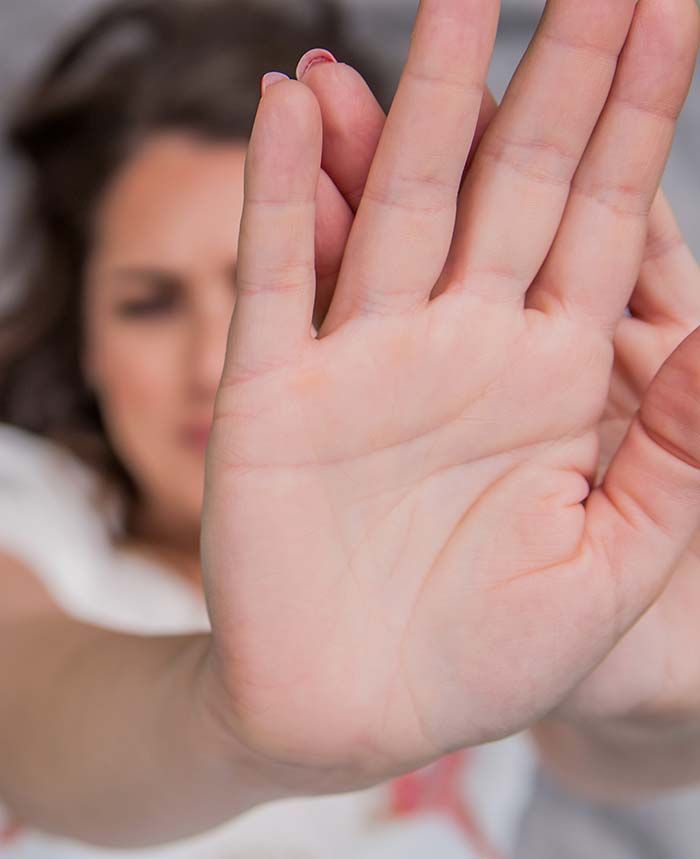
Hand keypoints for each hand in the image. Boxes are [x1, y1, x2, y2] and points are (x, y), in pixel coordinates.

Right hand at [200, 0, 699, 792]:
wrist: (353, 713)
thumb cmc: (483, 659)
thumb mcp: (610, 567)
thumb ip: (676, 456)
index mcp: (547, 383)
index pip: (602, 222)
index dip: (637, 120)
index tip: (670, 14)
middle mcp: (458, 348)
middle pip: (512, 183)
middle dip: (555, 73)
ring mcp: (360, 363)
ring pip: (394, 203)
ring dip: (420, 99)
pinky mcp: (269, 395)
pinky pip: (272, 277)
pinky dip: (273, 195)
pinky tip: (282, 108)